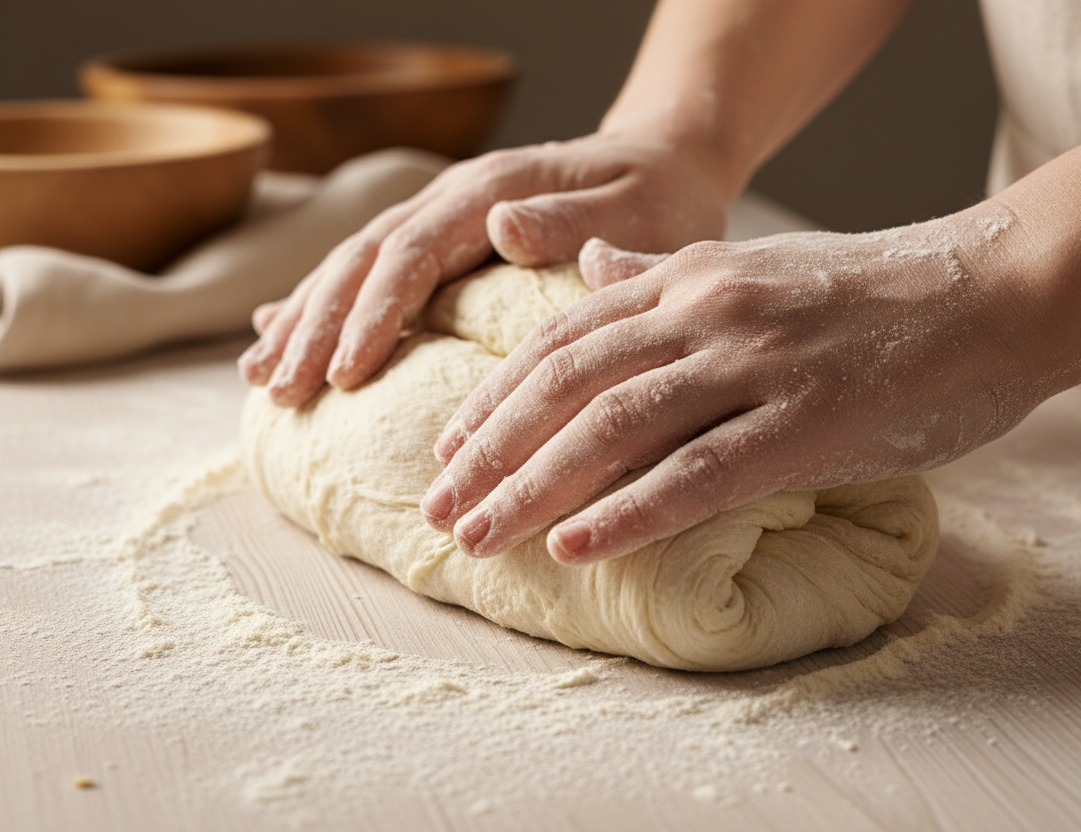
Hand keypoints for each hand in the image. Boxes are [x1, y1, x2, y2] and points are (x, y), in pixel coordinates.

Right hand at [237, 131, 733, 405]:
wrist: (662, 160)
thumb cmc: (657, 195)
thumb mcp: (635, 207)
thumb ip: (568, 219)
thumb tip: (499, 225)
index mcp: (492, 191)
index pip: (415, 254)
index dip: (374, 314)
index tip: (344, 374)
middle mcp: (454, 199)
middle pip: (366, 260)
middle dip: (320, 326)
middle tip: (282, 390)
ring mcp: (441, 216)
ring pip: (354, 264)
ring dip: (305, 319)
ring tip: (262, 377)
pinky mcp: (440, 238)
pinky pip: (369, 271)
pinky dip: (322, 305)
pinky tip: (278, 333)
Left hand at [420, 204, 1044, 562]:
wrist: (997, 288)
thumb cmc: (878, 290)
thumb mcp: (758, 265)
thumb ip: (666, 272)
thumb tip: (589, 271)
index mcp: (692, 278)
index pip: (564, 339)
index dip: (497, 396)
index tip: (451, 447)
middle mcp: (708, 313)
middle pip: (567, 384)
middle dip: (490, 449)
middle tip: (436, 505)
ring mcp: (756, 366)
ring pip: (615, 429)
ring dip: (533, 487)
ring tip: (476, 535)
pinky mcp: (807, 423)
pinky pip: (699, 474)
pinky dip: (629, 512)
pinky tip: (574, 546)